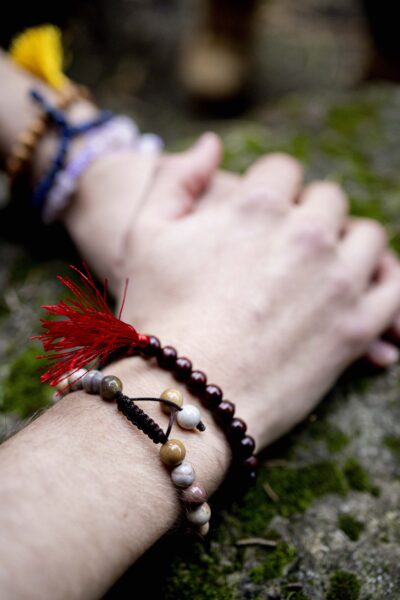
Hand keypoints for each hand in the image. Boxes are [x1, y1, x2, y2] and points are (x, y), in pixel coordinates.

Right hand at [109, 153, 399, 449]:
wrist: (183, 394)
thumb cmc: (157, 315)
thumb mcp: (143, 235)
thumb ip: (178, 179)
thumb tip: (213, 144)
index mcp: (255, 205)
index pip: (284, 169)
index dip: (272, 188)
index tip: (263, 214)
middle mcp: (304, 233)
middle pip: (327, 199)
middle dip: (308, 214)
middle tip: (288, 247)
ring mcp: (337, 280)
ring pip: (365, 236)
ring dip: (347, 243)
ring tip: (324, 266)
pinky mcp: (356, 326)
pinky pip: (394, 285)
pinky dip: (384, 280)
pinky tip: (364, 286)